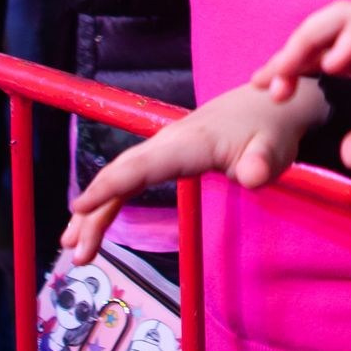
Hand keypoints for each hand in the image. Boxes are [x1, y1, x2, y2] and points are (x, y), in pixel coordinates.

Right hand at [61, 81, 326, 265]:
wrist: (276, 101)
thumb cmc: (273, 128)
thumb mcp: (275, 148)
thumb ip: (262, 163)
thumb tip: (253, 176)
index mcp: (189, 142)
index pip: (141, 166)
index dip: (108, 186)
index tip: (80, 207)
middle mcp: (169, 141)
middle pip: (121, 174)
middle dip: (92, 209)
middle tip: (74, 250)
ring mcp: (166, 145)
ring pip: (122, 175)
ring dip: (96, 208)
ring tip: (74, 245)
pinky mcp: (169, 152)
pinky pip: (133, 175)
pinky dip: (111, 196)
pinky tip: (97, 218)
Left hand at [251, 0, 350, 159]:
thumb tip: (342, 154)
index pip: (330, 51)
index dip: (296, 65)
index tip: (268, 89)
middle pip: (328, 28)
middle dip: (291, 51)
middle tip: (266, 83)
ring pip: (347, 15)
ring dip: (311, 40)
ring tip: (287, 70)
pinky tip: (335, 61)